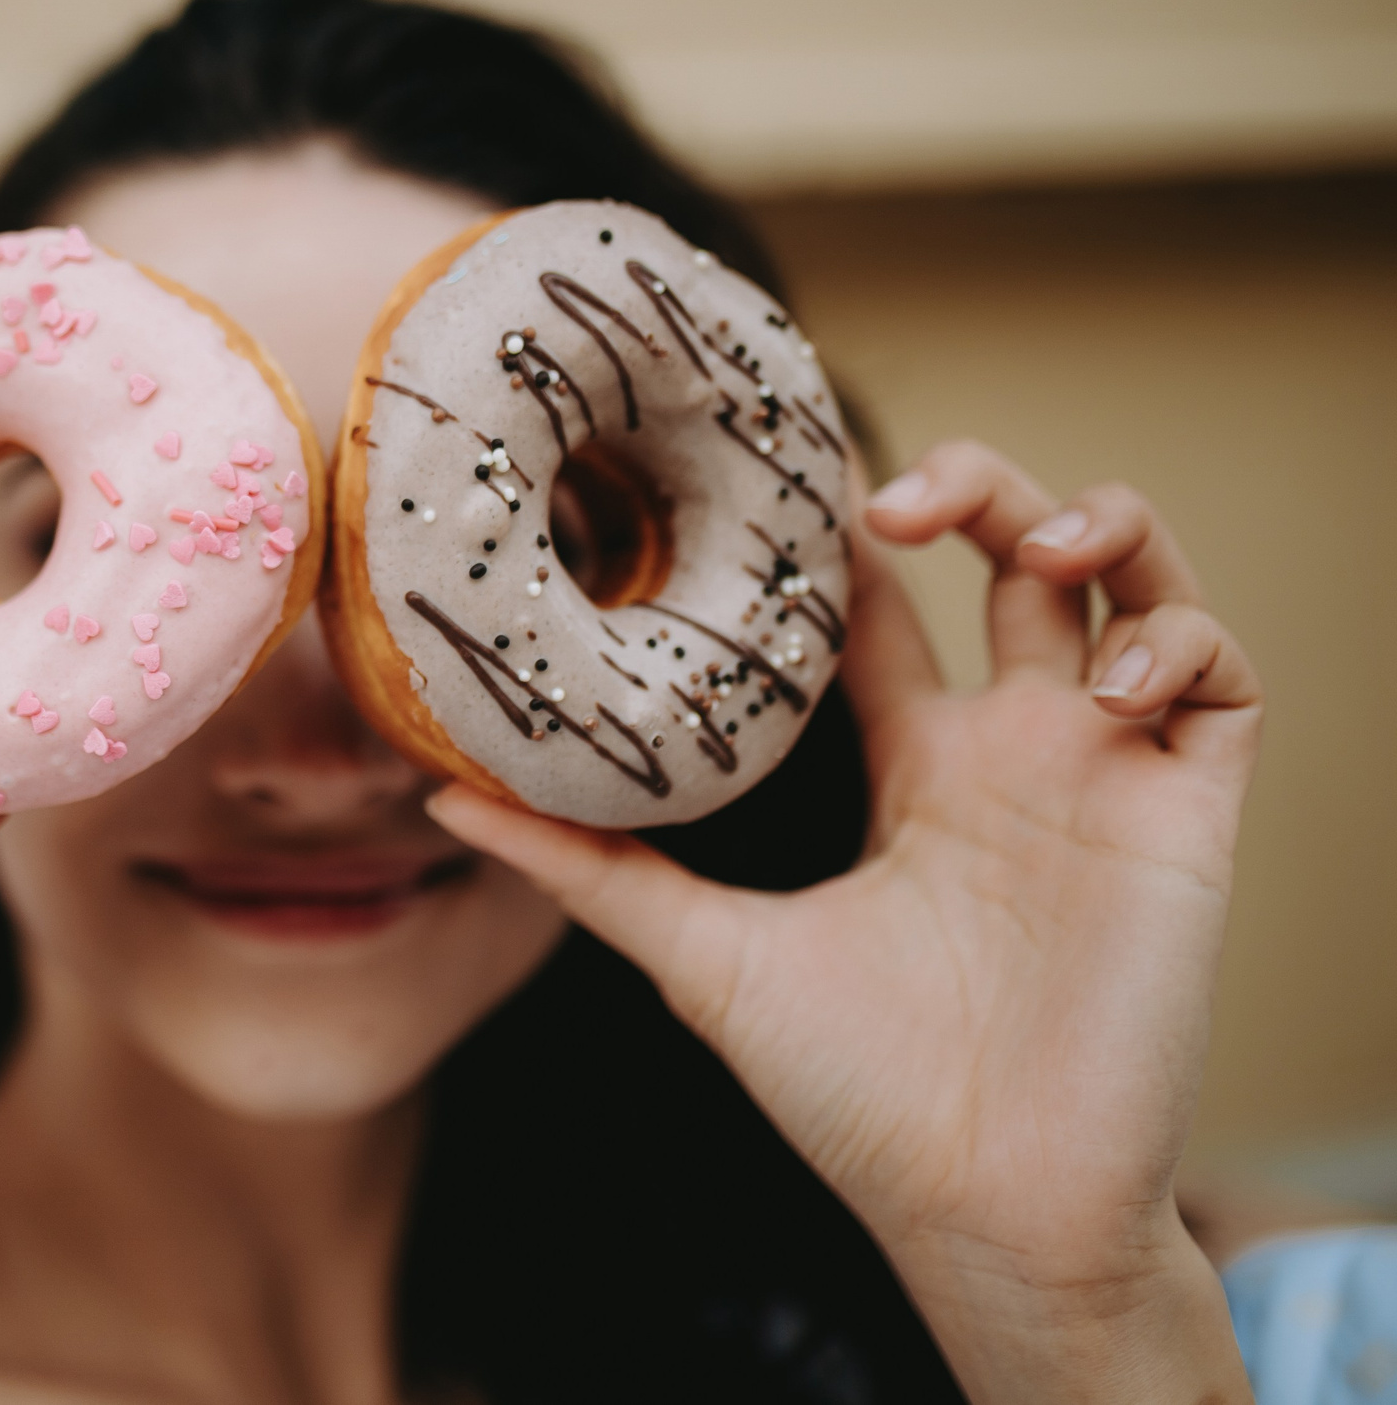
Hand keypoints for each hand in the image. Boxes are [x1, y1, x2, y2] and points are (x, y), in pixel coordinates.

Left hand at [429, 440, 1261, 1401]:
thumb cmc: (851, 1095)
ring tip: (1035, 541)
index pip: (884, 602)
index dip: (847, 523)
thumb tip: (441, 793)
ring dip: (1100, 524)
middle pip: (1015, 552)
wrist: (978, 1213)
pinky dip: (1178, 641)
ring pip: (1135, 582)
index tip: (785, 453)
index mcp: (913, 764)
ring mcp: (1104, 772)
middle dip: (977, 485)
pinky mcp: (1187, 818)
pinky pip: (1225, 682)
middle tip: (892, 498)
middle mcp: (1011, 748)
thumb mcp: (701, 954)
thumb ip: (585, 868)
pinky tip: (1105, 682)